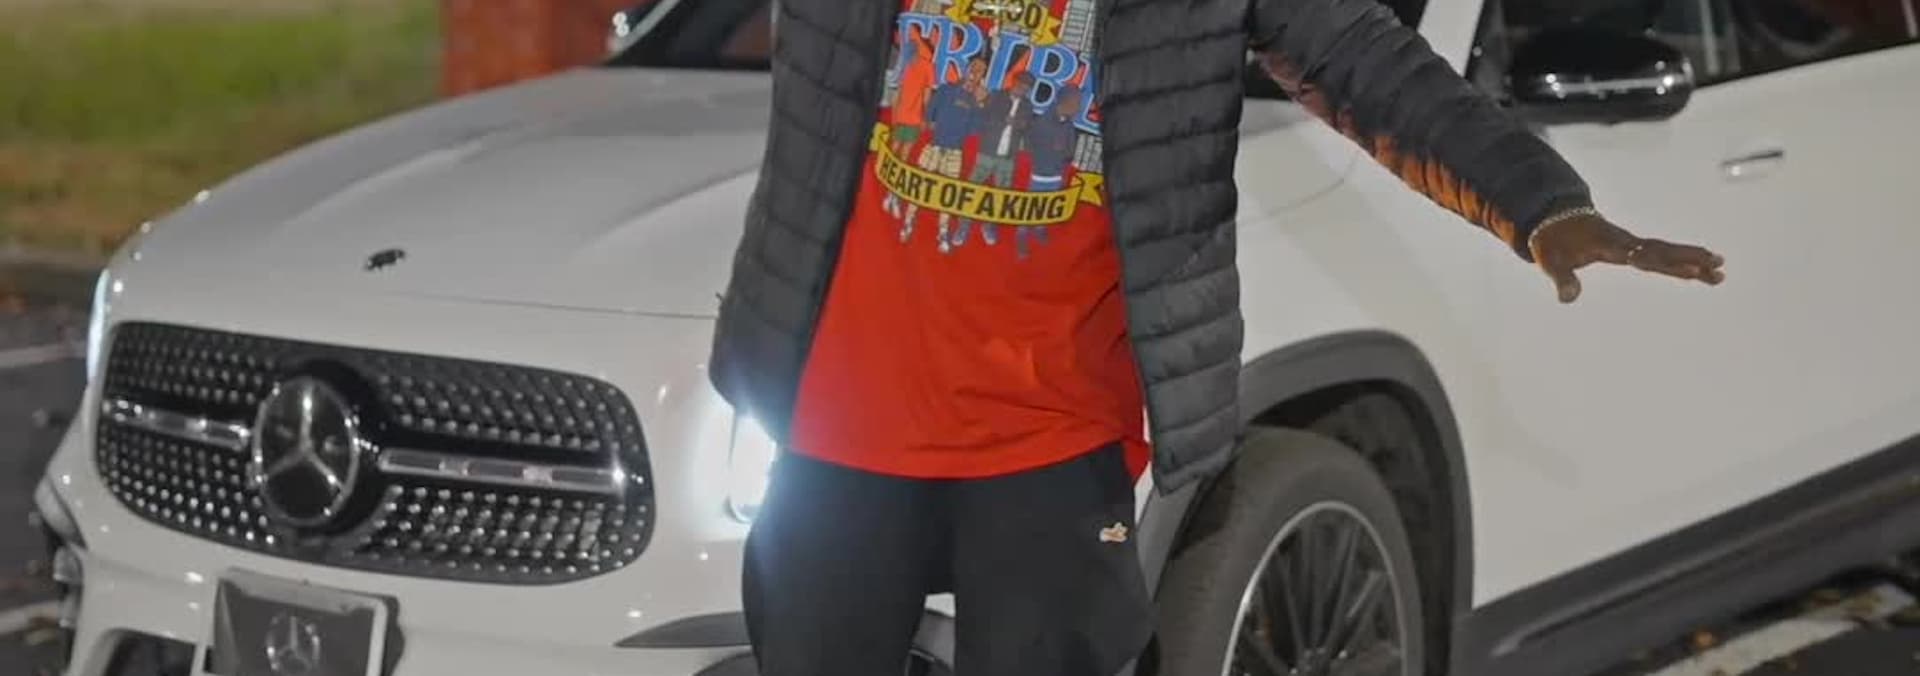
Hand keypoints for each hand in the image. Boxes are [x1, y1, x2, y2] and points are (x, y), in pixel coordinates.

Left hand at [1528, 211, 1724, 303]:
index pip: (1643, 256)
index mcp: (1611, 245)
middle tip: (1719, 266)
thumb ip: (1563, 279)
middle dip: (1691, 258)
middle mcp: (1626, 242)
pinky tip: (1697, 269)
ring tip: (1720, 269)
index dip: (1665, 263)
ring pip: (1666, 251)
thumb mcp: (1553, 262)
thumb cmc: (1553, 241)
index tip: (1689, 268)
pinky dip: (1679, 259)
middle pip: (1663, 251)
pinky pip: (1660, 253)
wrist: (1553, 217)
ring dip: (1692, 259)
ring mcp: (1631, 243)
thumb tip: (1568, 299)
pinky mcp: (1631, 246)